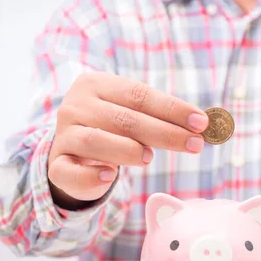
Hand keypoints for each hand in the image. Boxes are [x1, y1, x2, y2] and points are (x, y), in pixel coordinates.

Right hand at [47, 72, 208, 208]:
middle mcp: (75, 105)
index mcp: (96, 85)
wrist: (71, 151)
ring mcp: (63, 135)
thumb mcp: (132, 116)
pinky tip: (110, 176)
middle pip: (124, 118)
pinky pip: (70, 171)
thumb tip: (203, 125)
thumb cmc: (111, 129)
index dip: (172, 109)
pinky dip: (90, 174)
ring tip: (149, 158)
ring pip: (95, 140)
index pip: (139, 94)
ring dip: (126, 149)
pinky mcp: (56, 165)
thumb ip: (160, 118)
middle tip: (194, 145)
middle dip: (164, 132)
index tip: (202, 122)